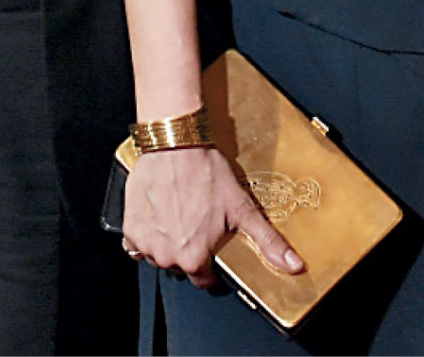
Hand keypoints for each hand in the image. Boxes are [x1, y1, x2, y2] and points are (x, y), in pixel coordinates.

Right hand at [122, 144, 303, 289]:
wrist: (175, 144)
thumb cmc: (206, 173)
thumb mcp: (243, 209)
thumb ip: (268, 243)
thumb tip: (293, 266)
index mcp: (193, 258)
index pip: (203, 280)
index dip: (210, 266)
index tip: (212, 248)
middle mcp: (166, 256)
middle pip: (180, 267)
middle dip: (190, 251)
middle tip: (198, 225)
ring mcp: (145, 242)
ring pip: (159, 256)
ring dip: (168, 243)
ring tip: (180, 215)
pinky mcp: (130, 226)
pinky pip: (137, 243)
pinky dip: (147, 235)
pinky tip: (160, 215)